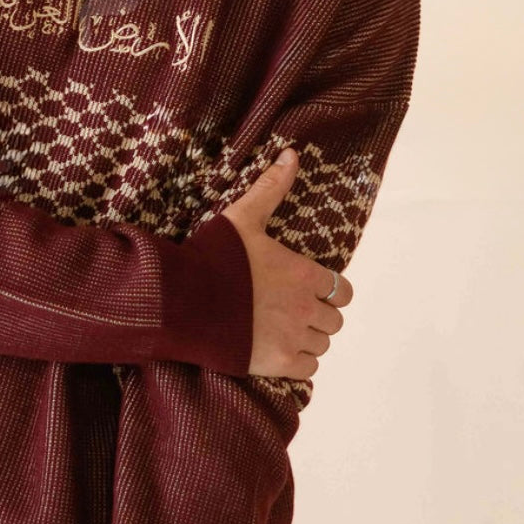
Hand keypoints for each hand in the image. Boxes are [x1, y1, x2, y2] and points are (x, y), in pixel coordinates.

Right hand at [220, 146, 354, 378]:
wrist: (181, 300)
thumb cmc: (212, 258)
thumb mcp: (242, 217)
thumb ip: (271, 188)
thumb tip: (292, 153)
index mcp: (304, 274)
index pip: (342, 290)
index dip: (329, 291)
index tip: (307, 290)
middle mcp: (306, 307)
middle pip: (334, 321)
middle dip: (318, 316)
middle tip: (290, 312)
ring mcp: (293, 337)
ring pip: (322, 345)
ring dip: (308, 339)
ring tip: (282, 331)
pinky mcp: (278, 363)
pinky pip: (309, 369)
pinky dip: (299, 363)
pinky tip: (278, 351)